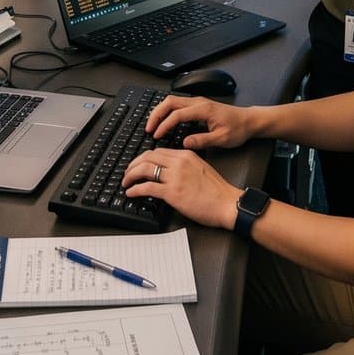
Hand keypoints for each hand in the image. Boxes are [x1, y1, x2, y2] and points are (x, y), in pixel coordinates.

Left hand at [122, 149, 241, 228]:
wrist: (227, 203)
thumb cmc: (218, 191)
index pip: (157, 151)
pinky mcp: (172, 192)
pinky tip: (131, 193)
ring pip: (144, 169)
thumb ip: (185, 166)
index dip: (143, 158)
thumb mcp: (201, 169)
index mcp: (186, 155)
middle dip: (133, 164)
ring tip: (126, 182)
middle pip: (147, 157)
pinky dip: (135, 189)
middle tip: (128, 173)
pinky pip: (147, 187)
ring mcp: (175, 177)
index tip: (138, 164)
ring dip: (131, 176)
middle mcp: (179, 162)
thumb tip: (169, 171)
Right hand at [145, 96, 259, 149]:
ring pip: (172, 101)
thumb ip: (202, 141)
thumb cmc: (239, 129)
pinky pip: (178, 104)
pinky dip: (167, 111)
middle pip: (170, 102)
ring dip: (160, 112)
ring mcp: (198, 102)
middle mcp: (199, 102)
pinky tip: (165, 122)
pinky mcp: (199, 105)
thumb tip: (184, 143)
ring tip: (153, 125)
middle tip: (149, 128)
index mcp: (203, 110)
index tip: (157, 135)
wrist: (250, 121)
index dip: (164, 125)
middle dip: (156, 114)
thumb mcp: (222, 139)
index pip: (177, 114)